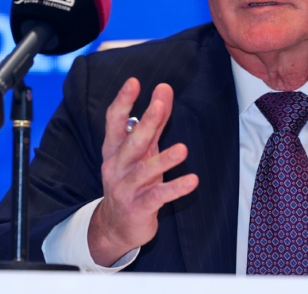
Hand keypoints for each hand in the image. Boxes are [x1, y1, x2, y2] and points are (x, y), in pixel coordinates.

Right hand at [88, 79, 198, 265]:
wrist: (116, 227)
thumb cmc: (132, 179)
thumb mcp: (142, 149)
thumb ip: (154, 119)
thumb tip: (164, 87)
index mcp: (114, 149)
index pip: (114, 122)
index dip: (123, 101)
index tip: (134, 81)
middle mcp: (116, 166)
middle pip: (131, 142)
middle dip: (145, 123)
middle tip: (160, 105)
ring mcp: (125, 188)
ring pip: (143, 171)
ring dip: (163, 160)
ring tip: (183, 149)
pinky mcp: (138, 208)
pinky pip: (157, 197)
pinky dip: (175, 189)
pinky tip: (193, 181)